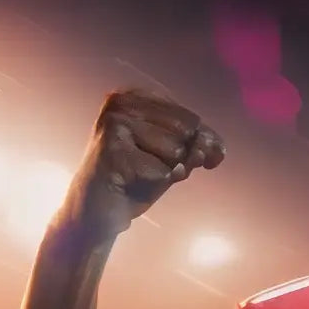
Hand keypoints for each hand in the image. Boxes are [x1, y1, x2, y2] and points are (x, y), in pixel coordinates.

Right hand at [58, 90, 224, 240]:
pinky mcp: (113, 148)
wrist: (96, 211)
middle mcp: (123, 103)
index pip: (192, 119)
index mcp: (136, 97)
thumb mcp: (173, 157)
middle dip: (181, 159)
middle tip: (153, 169)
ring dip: (165, 171)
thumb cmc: (136, 179)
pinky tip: (129, 182)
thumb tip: (212, 147)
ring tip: (138, 174)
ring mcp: (116, 123)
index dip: (203, 143)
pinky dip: (154, 184)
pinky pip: (162, 171)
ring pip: (176, 150)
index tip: (203, 159)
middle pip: (187, 132)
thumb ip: (197, 146)